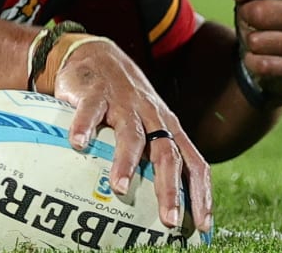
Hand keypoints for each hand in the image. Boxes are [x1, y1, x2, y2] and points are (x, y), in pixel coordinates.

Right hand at [48, 40, 212, 234]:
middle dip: (169, 189)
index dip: (201, 194)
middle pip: (167, 154)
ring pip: (131, 134)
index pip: (194, 163)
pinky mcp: (95, 91)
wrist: (96, 55)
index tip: (203, 227)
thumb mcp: (147, 125)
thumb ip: (154, 156)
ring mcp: (124, 102)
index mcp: (169, 128)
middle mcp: (152, 116)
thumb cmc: (125, 100)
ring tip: (119, 187)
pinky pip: (90, 110)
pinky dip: (84, 126)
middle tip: (168, 219)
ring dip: (126, 161)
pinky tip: (78, 144)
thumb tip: (163, 207)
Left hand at [231, 0, 281, 105]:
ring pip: (256, 40)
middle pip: (257, 11)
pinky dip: (253, 62)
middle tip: (254, 21)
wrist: (278, 58)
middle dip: (246, 17)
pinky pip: (261, 64)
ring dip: (249, 42)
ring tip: (261, 40)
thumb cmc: (268, 13)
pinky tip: (261, 59)